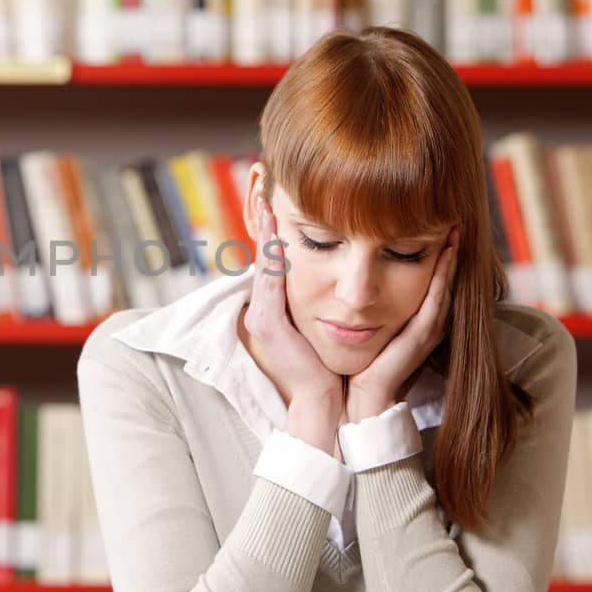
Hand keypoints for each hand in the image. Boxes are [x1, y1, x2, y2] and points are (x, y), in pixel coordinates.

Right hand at [243, 199, 342, 445]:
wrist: (323, 399)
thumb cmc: (327, 364)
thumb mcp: (320, 326)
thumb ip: (318, 302)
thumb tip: (330, 275)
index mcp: (274, 310)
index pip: (273, 263)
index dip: (272, 234)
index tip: (275, 203)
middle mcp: (262, 310)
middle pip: (263, 258)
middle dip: (263, 225)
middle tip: (265, 193)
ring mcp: (261, 317)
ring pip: (263, 265)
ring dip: (265, 233)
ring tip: (267, 205)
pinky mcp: (267, 324)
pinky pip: (269, 282)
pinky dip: (271, 256)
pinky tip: (276, 234)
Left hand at [346, 229, 459, 422]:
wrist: (364, 394)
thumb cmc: (363, 360)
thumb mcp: (372, 324)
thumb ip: (376, 302)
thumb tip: (360, 278)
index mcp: (418, 317)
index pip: (434, 279)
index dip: (440, 255)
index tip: (440, 226)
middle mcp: (430, 321)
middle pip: (445, 278)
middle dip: (451, 251)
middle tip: (454, 221)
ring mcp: (430, 328)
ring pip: (445, 285)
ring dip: (451, 258)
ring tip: (454, 231)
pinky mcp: (422, 334)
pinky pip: (436, 300)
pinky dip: (443, 277)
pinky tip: (445, 256)